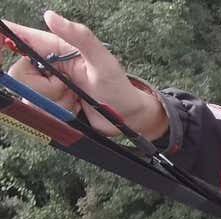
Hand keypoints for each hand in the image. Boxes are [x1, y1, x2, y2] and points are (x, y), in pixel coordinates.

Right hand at [2, 11, 166, 137]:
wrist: (126, 118)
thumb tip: (51, 16)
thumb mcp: (104, 61)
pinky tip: (73, 109)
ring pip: (30, 96)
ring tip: (75, 100)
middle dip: (45, 87)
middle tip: (69, 88)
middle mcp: (48, 66)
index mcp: (57, 49)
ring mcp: (47, 87)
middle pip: (20, 74)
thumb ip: (81, 37)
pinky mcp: (49, 106)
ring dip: (56, 102)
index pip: (23, 38)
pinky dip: (58, 113)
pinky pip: (39, 111)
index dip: (6, 37)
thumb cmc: (118, 87)